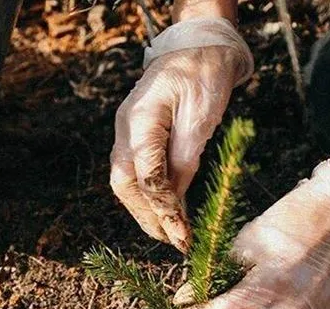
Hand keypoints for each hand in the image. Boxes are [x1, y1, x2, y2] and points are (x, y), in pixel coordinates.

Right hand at [110, 18, 252, 252]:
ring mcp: (127, 131)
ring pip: (125, 181)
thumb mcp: (202, 116)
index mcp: (140, 121)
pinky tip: (166, 209)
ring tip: (168, 233)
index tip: (182, 235)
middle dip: (147, 217)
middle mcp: (126, 128)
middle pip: (125, 184)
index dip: (163, 210)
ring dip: (145, 210)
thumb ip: (186, 158)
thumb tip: (176, 198)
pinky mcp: (136, 134)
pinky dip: (149, 194)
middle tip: (172, 241)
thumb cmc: (204, 75)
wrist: (198, 46)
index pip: (146, 177)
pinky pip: (135, 171)